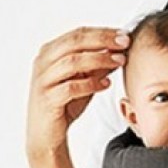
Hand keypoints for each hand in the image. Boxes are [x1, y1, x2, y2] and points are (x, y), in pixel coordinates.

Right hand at [27, 27, 128, 156]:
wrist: (46, 136)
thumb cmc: (64, 105)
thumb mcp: (85, 80)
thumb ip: (98, 65)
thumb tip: (119, 50)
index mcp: (50, 52)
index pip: (78, 34)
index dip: (103, 32)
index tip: (124, 34)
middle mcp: (43, 62)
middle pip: (75, 42)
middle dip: (103, 40)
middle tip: (124, 42)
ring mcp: (43, 80)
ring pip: (73, 62)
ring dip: (100, 59)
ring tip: (120, 61)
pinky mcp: (47, 99)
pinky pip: (71, 87)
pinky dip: (91, 84)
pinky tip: (106, 84)